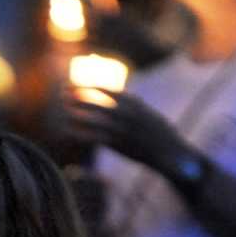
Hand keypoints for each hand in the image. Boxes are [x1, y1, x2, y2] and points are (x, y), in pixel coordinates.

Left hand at [62, 88, 190, 177]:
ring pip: (95, 119)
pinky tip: (68, 132)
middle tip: (64, 91)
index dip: (93, 86)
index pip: (111, 91)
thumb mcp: (148, 114)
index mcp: (136, 105)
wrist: (172, 153)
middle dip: (81, 96)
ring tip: (64, 108)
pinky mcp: (119, 146)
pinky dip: (81, 134)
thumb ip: (133, 106)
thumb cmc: (159, 134)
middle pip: (99, 103)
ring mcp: (123, 131)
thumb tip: (120, 98)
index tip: (79, 83)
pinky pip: (96, 138)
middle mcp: (129, 116)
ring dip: (79, 113)